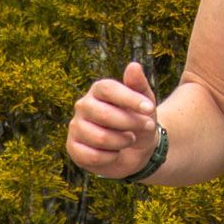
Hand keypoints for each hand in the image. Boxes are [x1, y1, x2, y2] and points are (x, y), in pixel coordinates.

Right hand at [67, 60, 160, 177]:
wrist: (135, 150)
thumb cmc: (139, 120)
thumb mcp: (145, 103)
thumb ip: (139, 85)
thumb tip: (134, 66)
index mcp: (98, 90)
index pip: (108, 89)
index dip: (129, 99)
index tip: (149, 108)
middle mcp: (83, 106)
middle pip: (105, 115)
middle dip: (131, 123)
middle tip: (146, 126)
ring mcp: (76, 127)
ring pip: (100, 138)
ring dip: (122, 142)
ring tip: (129, 139)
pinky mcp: (73, 148)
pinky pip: (92, 156)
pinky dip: (111, 157)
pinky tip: (114, 153)